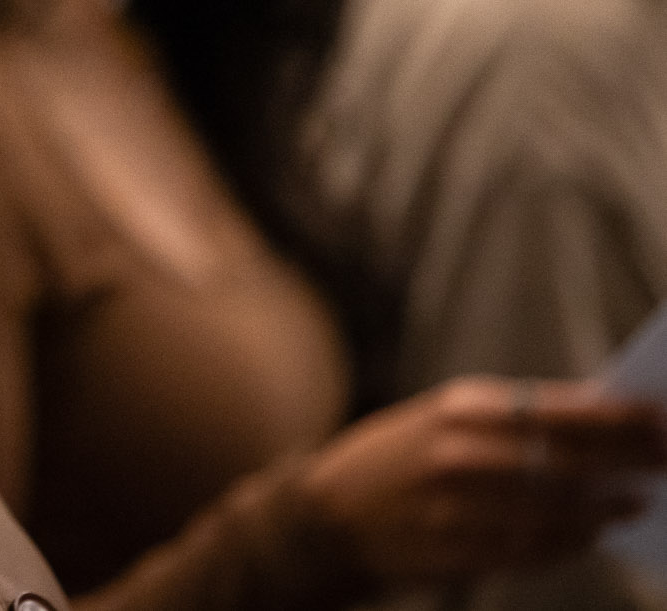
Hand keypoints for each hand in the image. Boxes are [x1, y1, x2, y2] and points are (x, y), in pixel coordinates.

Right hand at [298, 377, 666, 584]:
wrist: (327, 513)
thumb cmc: (400, 457)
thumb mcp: (442, 417)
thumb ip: (511, 417)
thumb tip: (599, 417)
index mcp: (457, 409)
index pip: (556, 411)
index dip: (615, 420)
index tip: (658, 420)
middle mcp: (457, 454)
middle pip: (565, 460)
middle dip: (625, 462)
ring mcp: (455, 508)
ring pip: (554, 511)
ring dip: (602, 508)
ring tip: (634, 503)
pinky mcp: (455, 552)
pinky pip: (531, 549)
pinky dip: (568, 542)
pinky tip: (589, 534)